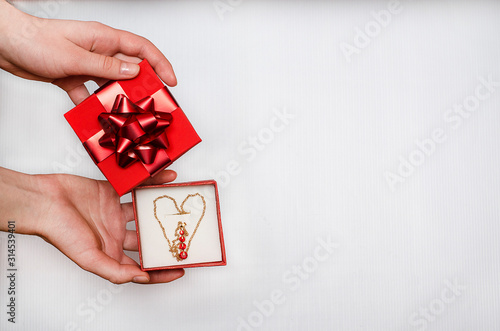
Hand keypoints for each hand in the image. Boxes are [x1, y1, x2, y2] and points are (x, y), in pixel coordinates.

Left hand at [0, 0, 176, 104]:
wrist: (6, 44)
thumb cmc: (36, 41)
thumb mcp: (75, 57)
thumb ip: (106, 66)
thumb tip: (135, 71)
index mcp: (103, 38)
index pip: (142, 49)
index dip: (160, 64)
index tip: (171, 81)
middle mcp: (99, 50)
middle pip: (130, 68)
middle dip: (143, 87)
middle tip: (152, 105)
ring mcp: (87, 64)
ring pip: (111, 83)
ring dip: (118, 99)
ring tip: (127, 115)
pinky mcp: (74, 76)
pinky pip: (90, 93)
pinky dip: (93, 105)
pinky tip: (94, 117)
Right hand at [0, 167, 183, 283]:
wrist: (44, 200)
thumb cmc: (59, 231)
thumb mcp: (87, 258)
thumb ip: (115, 271)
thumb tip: (142, 278)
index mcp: (111, 253)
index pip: (141, 267)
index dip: (160, 271)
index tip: (181, 269)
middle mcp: (115, 234)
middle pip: (147, 239)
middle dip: (165, 237)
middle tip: (186, 233)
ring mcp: (114, 212)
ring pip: (144, 210)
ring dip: (161, 207)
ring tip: (181, 204)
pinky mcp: (112, 192)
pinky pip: (137, 187)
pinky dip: (152, 182)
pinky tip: (169, 178)